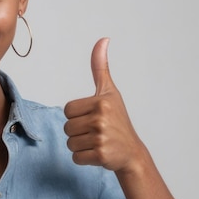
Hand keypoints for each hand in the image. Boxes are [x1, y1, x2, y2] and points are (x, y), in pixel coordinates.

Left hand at [64, 38, 143, 172]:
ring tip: (97, 142)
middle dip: (78, 132)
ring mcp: (102, 138)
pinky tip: (98, 153)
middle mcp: (101, 118)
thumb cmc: (118, 120)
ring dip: (80, 145)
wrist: (131, 152)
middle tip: (96, 132)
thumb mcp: (110, 92)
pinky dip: (83, 158)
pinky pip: (75, 157)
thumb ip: (100, 67)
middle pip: (67, 127)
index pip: (68, 110)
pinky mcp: (100, 155)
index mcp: (101, 101)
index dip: (77, 116)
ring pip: (70, 143)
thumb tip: (103, 40)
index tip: (93, 117)